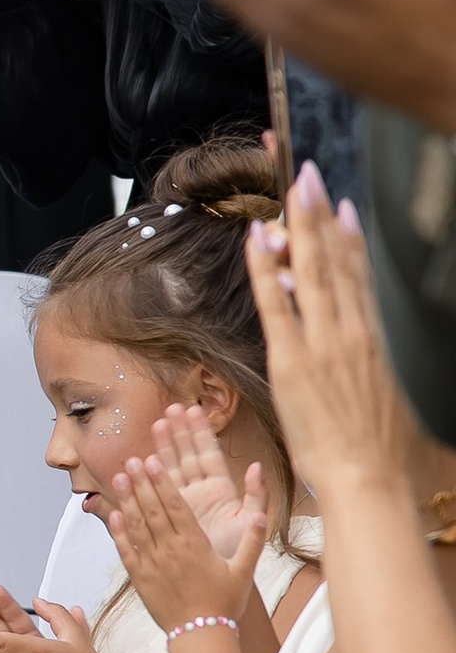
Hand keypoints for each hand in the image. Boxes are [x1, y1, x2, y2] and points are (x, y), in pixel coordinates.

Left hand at [107, 447, 267, 633]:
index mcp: (195, 545)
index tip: (153, 462)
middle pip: (153, 510)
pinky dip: (119, 532)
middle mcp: (171, 550)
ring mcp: (152, 564)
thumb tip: (260, 515)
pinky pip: (126, 551)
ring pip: (137, 526)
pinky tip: (113, 514)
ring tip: (119, 477)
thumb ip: (252, 541)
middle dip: (142, 482)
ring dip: (127, 500)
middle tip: (132, 459)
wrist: (200, 635)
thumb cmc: (224, 603)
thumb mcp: (244, 571)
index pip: (176, 506)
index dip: (163, 482)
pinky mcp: (139, 578)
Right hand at [149, 403, 256, 565]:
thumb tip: (257, 468)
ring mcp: (182, 503)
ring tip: (154, 426)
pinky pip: (155, 494)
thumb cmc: (237, 553)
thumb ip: (256, 496)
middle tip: (171, 410)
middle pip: (188, 456)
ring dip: (162, 449)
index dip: (200, 432)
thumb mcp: (250, 523)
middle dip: (179, 433)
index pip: (208, 454)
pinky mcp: (167, 516)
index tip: (192, 411)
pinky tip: (136, 464)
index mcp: (220, 490)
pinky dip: (146, 481)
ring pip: (171, 470)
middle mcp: (200, 493)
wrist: (220, 579)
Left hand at [247, 164, 419, 507]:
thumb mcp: (392, 394)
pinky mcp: (293, 360)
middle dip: (322, 214)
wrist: (367, 477)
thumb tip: (374, 344)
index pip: (362, 276)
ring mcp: (323, 343)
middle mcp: (354, 332)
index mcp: (378, 339)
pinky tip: (259, 239)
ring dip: (300, 226)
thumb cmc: (377, 449)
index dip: (351, 239)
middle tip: (310, 175)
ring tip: (292, 188)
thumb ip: (380, 361)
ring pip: (311, 272)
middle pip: (337, 261)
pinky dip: (266, 269)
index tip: (344, 207)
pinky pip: (276, 304)